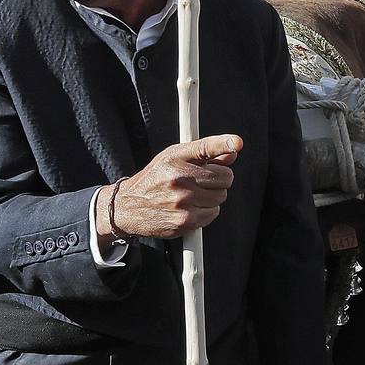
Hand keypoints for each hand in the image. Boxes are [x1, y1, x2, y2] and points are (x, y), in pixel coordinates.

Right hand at [104, 134, 241, 239]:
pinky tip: (190, 208)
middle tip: (203, 181)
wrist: (128, 207)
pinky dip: (207, 212)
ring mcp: (182, 201)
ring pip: (221, 197)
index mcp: (176, 158)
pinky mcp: (184, 221)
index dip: (224, 143)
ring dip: (212, 196)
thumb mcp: (173, 157)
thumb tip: (233, 151)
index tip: (236, 143)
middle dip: (219, 179)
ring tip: (192, 195)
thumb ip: (205, 153)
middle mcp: (179, 178)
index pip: (205, 147)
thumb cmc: (156, 178)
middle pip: (225, 177)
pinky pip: (213, 213)